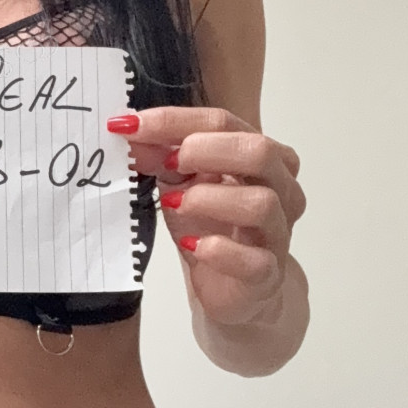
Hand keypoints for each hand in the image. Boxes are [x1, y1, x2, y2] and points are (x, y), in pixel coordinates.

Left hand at [107, 108, 306, 326]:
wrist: (232, 286)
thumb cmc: (211, 225)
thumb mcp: (180, 182)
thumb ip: (159, 156)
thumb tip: (128, 133)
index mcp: (260, 155)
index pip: (223, 122)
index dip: (173, 121)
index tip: (128, 125)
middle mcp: (279, 188)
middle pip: (258, 152)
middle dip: (206, 149)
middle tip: (168, 161)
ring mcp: (277, 231)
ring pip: (261, 203)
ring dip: (209, 198)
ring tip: (174, 203)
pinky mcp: (267, 273)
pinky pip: (254, 259)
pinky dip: (220, 249)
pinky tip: (194, 245)